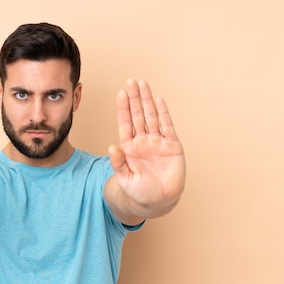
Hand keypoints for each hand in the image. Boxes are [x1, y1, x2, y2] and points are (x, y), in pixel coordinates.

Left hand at [108, 79, 185, 217]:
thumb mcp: (125, 179)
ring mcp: (157, 142)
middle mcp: (143, 141)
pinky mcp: (172, 146)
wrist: (158, 202)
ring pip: (152, 117)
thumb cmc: (139, 192)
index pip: (125, 123)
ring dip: (147, 101)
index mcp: (130, 148)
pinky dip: (163, 113)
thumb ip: (118, 163)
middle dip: (135, 98)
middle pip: (138, 115)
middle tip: (131, 81)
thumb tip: (111, 147)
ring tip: (143, 84)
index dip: (123, 108)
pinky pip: (167, 126)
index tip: (121, 93)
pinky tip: (159, 100)